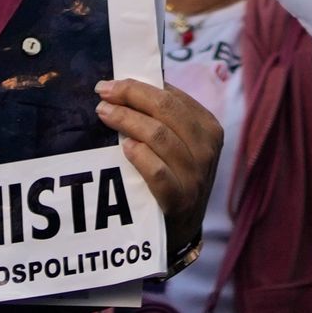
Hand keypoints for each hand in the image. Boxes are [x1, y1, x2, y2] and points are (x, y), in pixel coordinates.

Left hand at [96, 78, 223, 260]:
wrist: (182, 229)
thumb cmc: (176, 176)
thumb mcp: (184, 144)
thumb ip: (167, 117)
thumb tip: (131, 84)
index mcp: (208, 127)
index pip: (172, 96)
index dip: (139, 86)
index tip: (112, 82)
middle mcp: (206, 148)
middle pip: (165, 110)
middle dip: (130, 95)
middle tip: (103, 92)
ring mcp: (195, 175)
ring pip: (159, 136)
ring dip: (126, 120)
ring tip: (103, 114)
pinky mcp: (180, 200)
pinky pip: (157, 171)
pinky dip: (140, 156)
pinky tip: (124, 147)